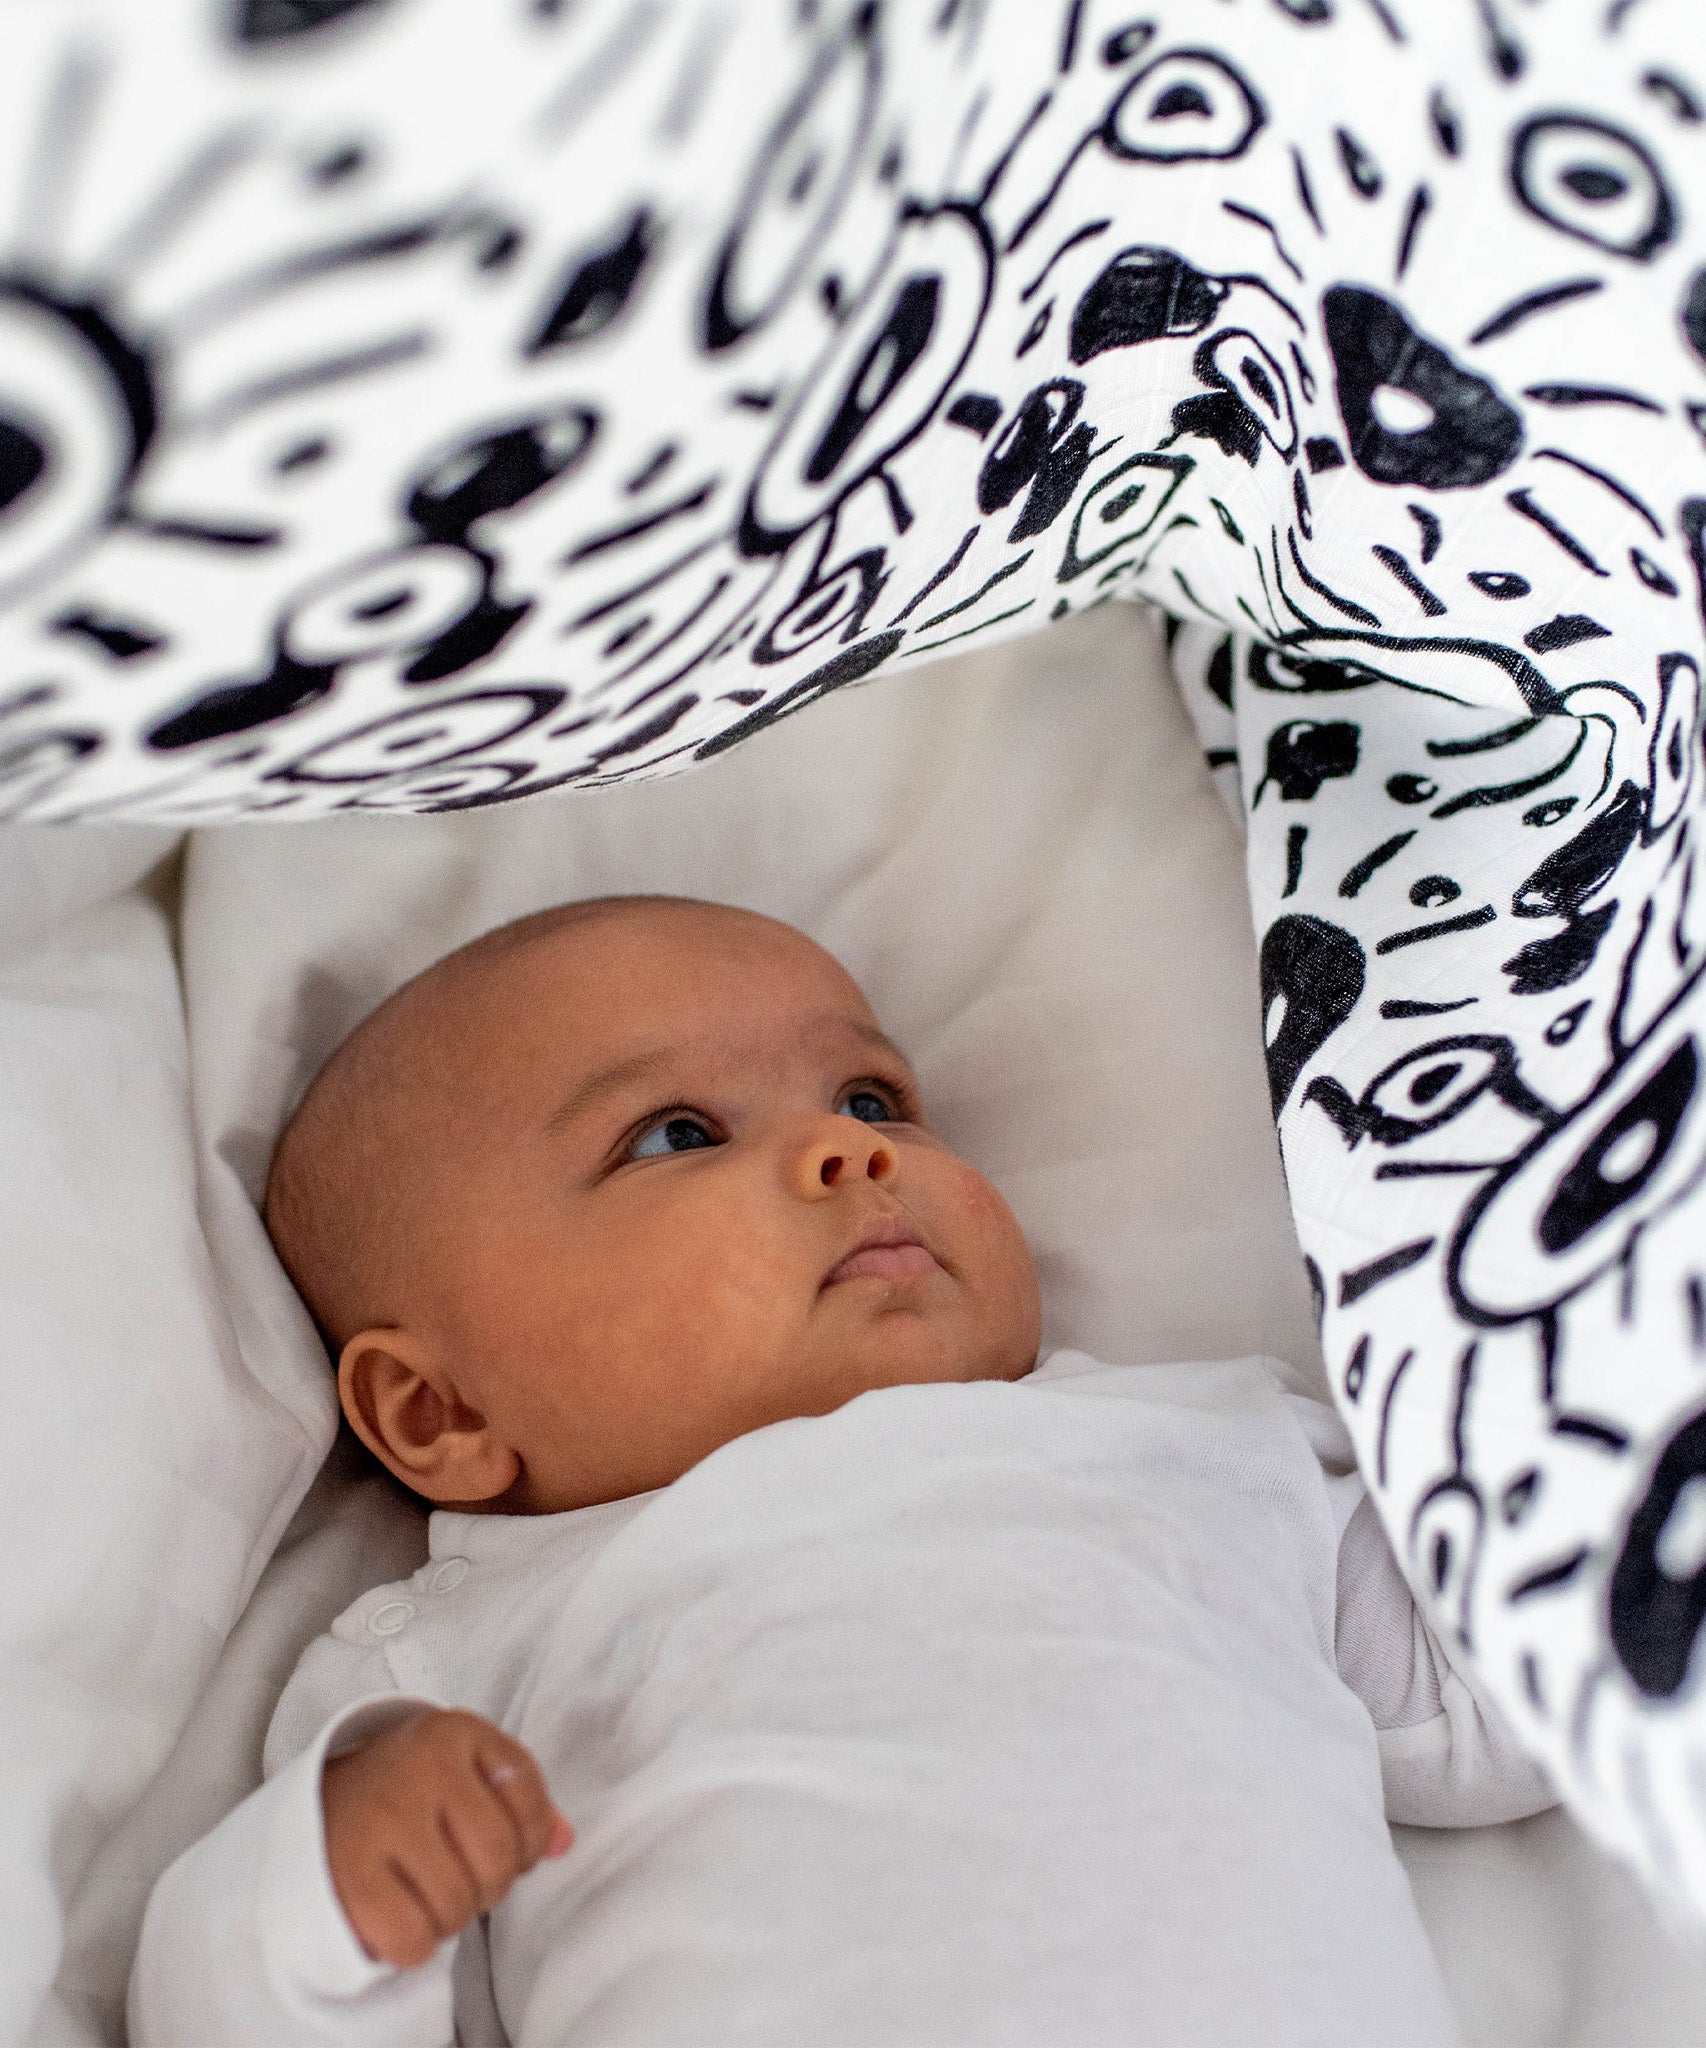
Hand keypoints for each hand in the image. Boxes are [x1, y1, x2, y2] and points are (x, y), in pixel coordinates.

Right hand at [321, 1708, 571, 1967]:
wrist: (314, 1808)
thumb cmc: (407, 1791)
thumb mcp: (465, 1771)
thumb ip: (521, 1800)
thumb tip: (564, 1841)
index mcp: (455, 1731)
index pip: (527, 1796)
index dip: (529, 1837)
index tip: (505, 1847)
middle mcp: (420, 1766)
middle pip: (497, 1857)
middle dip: (490, 1884)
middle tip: (463, 1878)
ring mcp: (383, 1819)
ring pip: (458, 1903)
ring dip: (452, 1916)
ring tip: (430, 1894)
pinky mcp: (350, 1875)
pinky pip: (413, 1936)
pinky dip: (416, 1945)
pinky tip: (403, 1919)